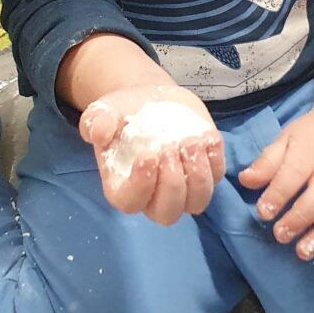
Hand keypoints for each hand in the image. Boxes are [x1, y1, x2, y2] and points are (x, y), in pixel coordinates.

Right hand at [79, 84, 224, 225]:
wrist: (147, 100)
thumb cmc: (120, 114)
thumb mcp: (101, 113)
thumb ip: (95, 123)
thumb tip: (99, 132)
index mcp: (124, 188)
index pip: (131, 202)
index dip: (140, 185)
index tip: (147, 155)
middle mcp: (155, 195)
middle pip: (168, 213)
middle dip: (172, 184)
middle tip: (169, 148)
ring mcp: (184, 186)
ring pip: (198, 201)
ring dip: (198, 176)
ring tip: (191, 142)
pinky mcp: (207, 170)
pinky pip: (217, 175)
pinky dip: (215, 158)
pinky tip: (206, 136)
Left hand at [239, 103, 313, 272]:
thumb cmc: (313, 134)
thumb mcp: (287, 138)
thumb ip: (267, 161)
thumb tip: (246, 181)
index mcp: (313, 148)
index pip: (296, 171)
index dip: (280, 192)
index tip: (264, 211)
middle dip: (301, 218)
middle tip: (280, 235)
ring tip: (303, 252)